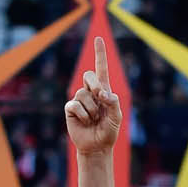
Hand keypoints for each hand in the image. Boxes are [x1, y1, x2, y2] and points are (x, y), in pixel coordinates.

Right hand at [65, 36, 121, 156]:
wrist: (96, 147)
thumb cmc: (108, 132)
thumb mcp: (117, 117)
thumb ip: (114, 103)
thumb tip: (102, 94)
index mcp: (103, 91)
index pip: (101, 69)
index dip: (100, 54)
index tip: (98, 39)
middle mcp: (90, 92)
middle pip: (88, 75)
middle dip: (95, 85)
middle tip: (100, 98)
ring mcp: (79, 99)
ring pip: (83, 94)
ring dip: (91, 110)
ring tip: (93, 120)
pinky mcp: (70, 109)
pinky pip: (75, 105)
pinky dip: (83, 115)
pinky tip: (85, 122)